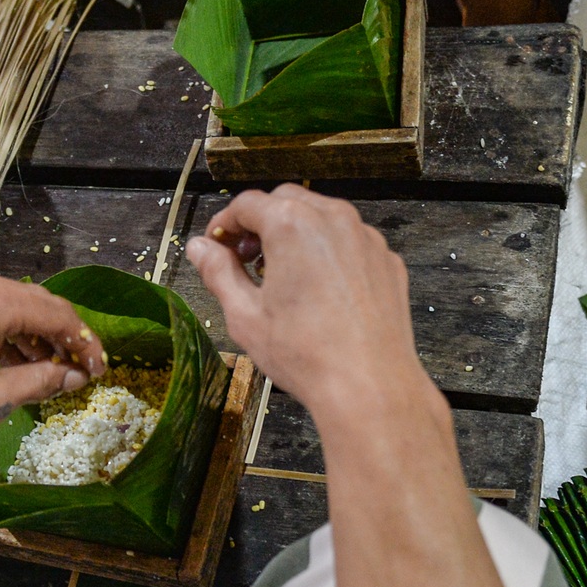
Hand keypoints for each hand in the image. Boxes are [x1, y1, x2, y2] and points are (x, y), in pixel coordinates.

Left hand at [0, 264, 105, 445]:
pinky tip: (22, 360)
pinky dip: (10, 330)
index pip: (56, 314)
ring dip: (37, 334)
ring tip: (54, 371)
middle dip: (63, 336)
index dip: (84, 342)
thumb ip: (39, 382)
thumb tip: (73, 377)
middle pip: (37, 302)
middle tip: (81, 370)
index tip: (98, 370)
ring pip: (15, 302)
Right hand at [183, 186, 434, 418]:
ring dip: (296, 233)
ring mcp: (366, 237)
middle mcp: (333, 218)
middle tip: (246, 259)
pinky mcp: (388, 260)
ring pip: (322, 216)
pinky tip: (321, 290)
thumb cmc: (302, 353)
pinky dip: (329, 251)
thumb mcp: (245, 315)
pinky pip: (351, 242)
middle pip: (286, 200)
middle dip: (261, 222)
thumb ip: (219, 272)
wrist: (369, 386)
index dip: (224, 223)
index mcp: (292, 224)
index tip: (217, 247)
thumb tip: (199, 248)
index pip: (246, 203)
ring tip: (283, 275)